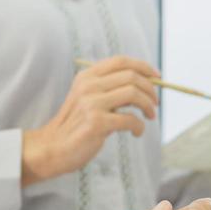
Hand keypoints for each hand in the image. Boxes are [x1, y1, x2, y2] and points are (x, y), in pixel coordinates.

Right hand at [21, 56, 159, 186]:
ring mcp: (91, 104)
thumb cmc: (76, 125)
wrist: (53, 148)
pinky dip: (139, 126)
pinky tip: (136, 132)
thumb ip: (110, 89)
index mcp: (87, 76)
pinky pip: (130, 119)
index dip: (144, 67)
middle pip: (131, 76)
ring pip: (134, 94)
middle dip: (150, 89)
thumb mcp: (88, 99)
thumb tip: (146, 83)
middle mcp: (88, 86)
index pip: (121, 61)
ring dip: (148, 106)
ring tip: (150, 116)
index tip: (157, 77)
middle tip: (155, 103)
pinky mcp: (97, 123)